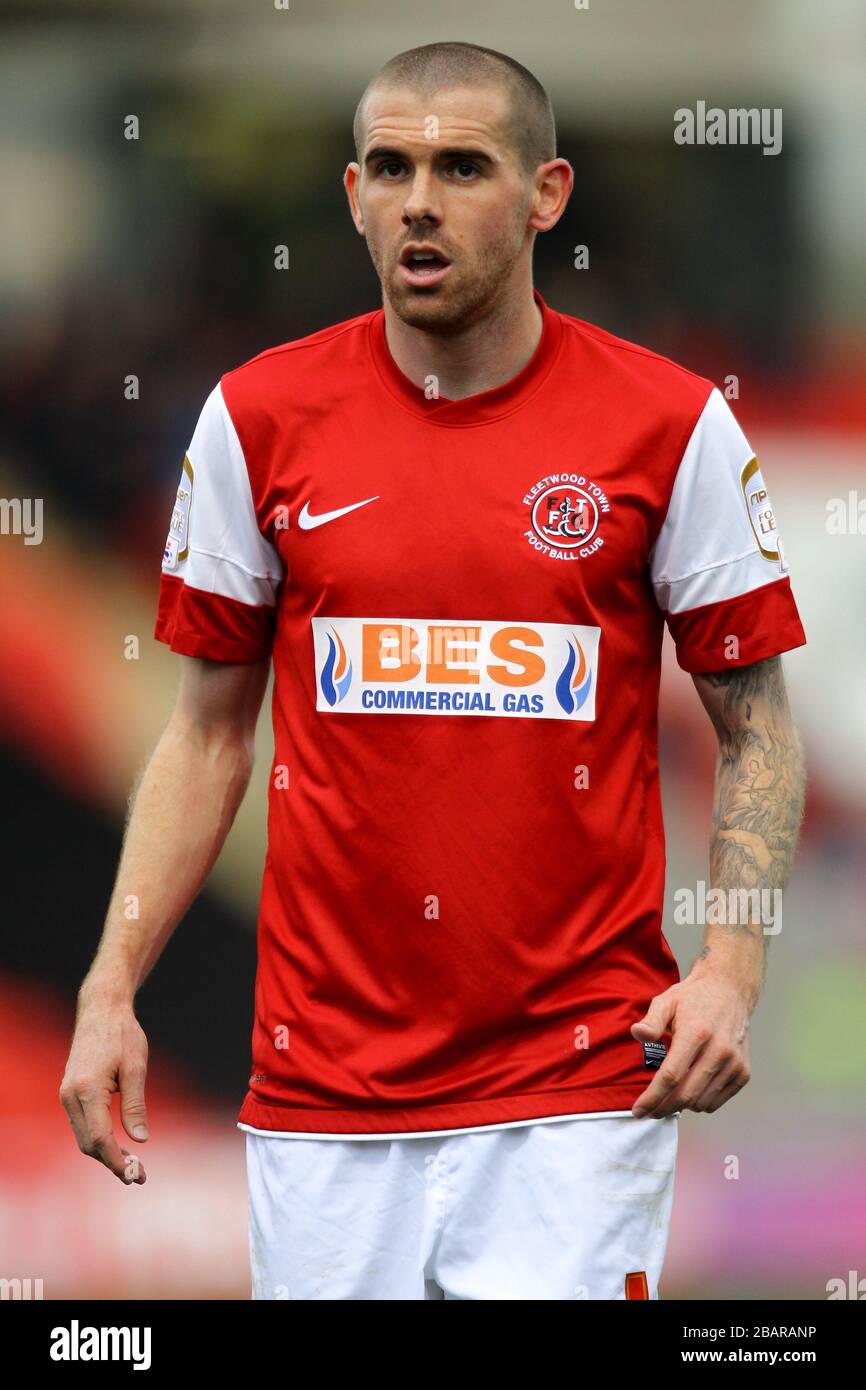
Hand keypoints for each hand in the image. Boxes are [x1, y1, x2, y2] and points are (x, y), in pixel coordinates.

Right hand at [60, 995, 149, 1183]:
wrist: (100, 1011)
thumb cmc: (122, 1034)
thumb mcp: (136, 1067)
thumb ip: (135, 1105)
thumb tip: (140, 1140)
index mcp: (87, 1089)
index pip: (100, 1138)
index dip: (117, 1160)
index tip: (135, 1175)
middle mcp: (70, 1095)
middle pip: (88, 1143)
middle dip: (112, 1161)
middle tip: (139, 1175)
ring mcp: (66, 1094)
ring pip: (83, 1137)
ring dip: (104, 1153)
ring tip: (132, 1163)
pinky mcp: (69, 1092)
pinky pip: (82, 1125)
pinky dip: (98, 1139)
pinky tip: (117, 1144)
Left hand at [629, 969, 752, 1116]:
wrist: (730, 991)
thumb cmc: (694, 998)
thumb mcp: (666, 1001)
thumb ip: (651, 1021)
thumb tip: (637, 1034)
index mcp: (696, 1033)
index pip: (671, 1075)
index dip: (652, 1097)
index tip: (638, 1110)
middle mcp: (719, 1051)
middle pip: (686, 1095)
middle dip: (663, 1108)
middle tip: (649, 1111)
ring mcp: (734, 1063)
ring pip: (702, 1102)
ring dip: (682, 1106)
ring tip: (669, 1097)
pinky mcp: (743, 1072)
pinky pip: (717, 1101)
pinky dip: (701, 1103)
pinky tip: (690, 1091)